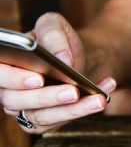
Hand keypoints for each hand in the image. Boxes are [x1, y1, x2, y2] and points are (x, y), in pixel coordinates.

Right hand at [0, 13, 115, 133]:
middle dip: (48, 97)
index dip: (14, 79)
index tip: (38, 79)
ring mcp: (25, 108)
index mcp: (6, 63)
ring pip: (41, 117)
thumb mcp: (55, 25)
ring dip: (72, 110)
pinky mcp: (44, 120)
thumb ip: (53, 34)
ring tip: (98, 99)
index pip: (0, 74)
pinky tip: (103, 96)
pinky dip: (84, 109)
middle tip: (73, 91)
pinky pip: (61, 121)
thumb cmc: (59, 41)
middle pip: (17, 101)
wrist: (76, 57)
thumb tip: (62, 58)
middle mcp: (9, 89)